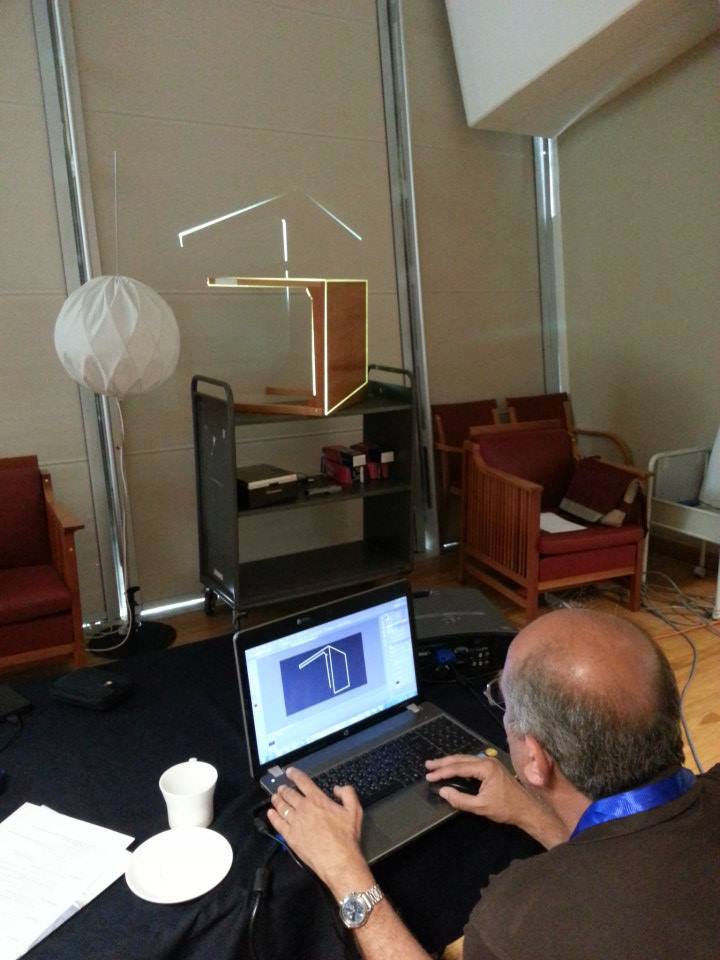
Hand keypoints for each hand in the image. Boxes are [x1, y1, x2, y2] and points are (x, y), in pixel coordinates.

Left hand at [266, 767, 372, 894]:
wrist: (338, 860)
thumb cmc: (346, 836)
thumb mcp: (355, 810)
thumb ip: (347, 794)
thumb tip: (337, 788)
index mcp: (318, 800)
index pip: (303, 782)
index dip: (294, 774)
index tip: (289, 772)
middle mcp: (304, 808)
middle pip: (289, 794)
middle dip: (284, 789)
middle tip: (281, 787)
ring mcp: (295, 822)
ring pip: (282, 807)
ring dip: (277, 800)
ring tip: (275, 797)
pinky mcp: (290, 836)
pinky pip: (278, 823)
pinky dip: (273, 816)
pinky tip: (271, 813)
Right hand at [425, 754, 567, 846]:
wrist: (527, 809)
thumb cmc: (505, 808)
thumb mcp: (481, 807)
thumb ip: (460, 799)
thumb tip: (443, 791)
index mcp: (485, 768)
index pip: (458, 767)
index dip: (442, 772)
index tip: (429, 776)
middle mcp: (487, 761)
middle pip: (461, 759)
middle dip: (443, 762)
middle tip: (428, 765)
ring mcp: (491, 763)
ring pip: (466, 759)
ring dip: (451, 763)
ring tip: (436, 765)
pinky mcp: (492, 768)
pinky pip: (472, 763)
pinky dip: (460, 765)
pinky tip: (453, 768)